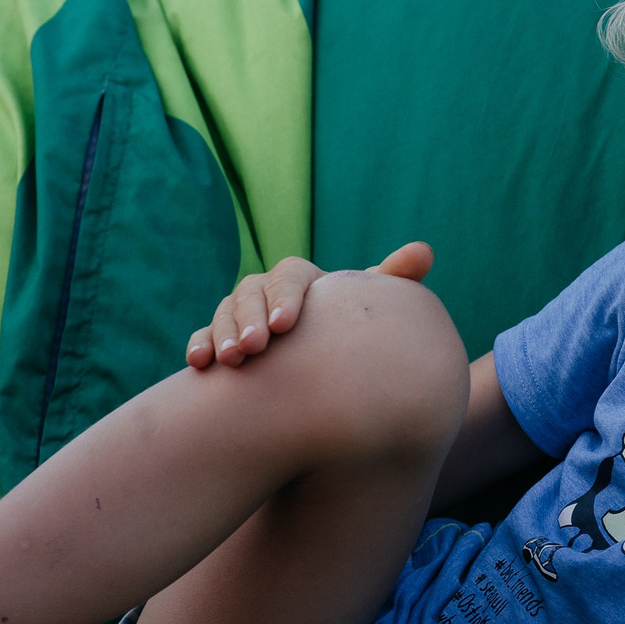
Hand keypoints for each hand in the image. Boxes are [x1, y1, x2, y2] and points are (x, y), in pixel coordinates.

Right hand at [186, 240, 430, 367]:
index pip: (290, 275)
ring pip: (225, 313)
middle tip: (253, 349)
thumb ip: (395, 281)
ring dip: (223, 333)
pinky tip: (200, 363)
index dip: (286, 297)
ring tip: (231, 361)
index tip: (287, 326)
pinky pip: (204, 336)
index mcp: (305, 281)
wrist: (333, 373)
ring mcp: (243, 317)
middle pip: (250, 292)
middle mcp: (269, 294)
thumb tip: (425, 250)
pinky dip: (200, 345)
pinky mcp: (223, 341)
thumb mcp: (372, 311)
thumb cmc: (354, 337)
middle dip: (248, 319)